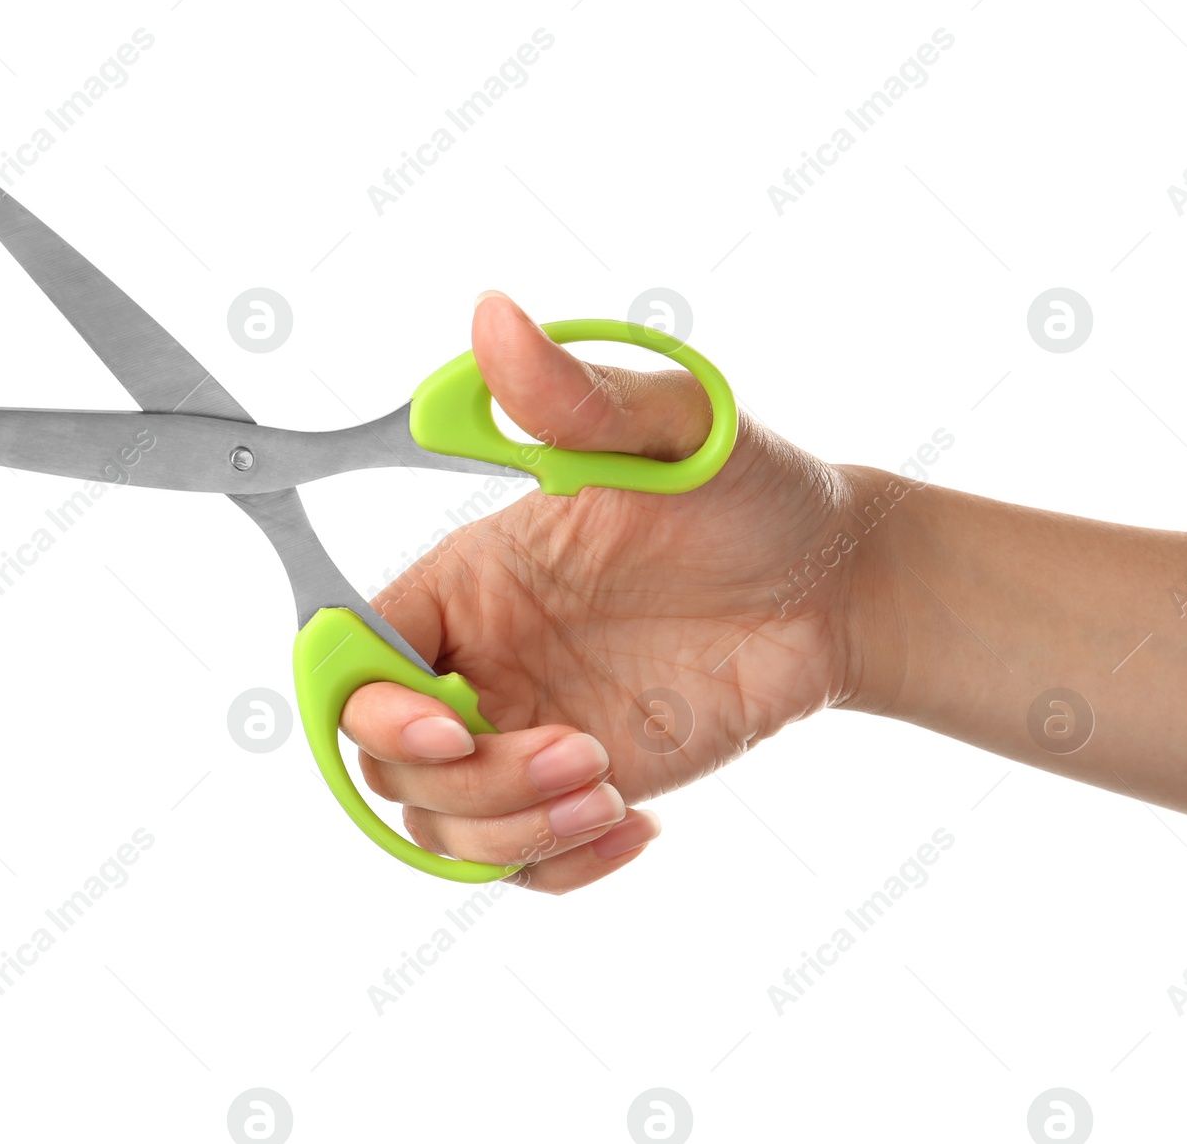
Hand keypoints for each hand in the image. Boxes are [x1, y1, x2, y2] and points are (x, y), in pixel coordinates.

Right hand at [342, 292, 871, 892]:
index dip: (367, 702)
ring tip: (613, 791)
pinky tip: (635, 830)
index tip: (453, 719)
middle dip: (468, 781)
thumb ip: (575, 397)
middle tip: (581, 756)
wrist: (835, 584)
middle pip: (385, 759)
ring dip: (515, 831)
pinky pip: (519, 863)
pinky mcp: (582, 785)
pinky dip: (556, 869)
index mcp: (470, 577)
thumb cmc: (749, 492)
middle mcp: (480, 658)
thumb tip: (493, 317)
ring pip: (443, 823)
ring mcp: (527, 727)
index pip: (351, 652)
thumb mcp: (673, 433)